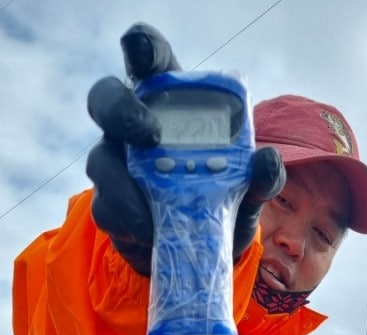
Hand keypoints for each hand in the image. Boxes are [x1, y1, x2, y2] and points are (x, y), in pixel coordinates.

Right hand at [86, 23, 283, 273]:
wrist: (201, 255)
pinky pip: (106, 208)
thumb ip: (261, 177)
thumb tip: (266, 161)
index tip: (141, 49)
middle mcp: (134, 125)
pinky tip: (150, 235)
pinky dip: (129, 224)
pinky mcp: (108, 204)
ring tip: (153, 218)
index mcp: (170, 103)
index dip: (142, 47)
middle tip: (149, 136)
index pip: (151, 60)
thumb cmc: (222, 202)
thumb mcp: (248, 191)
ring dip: (125, 189)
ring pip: (100, 161)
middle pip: (106, 98)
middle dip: (121, 112)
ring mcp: (115, 163)